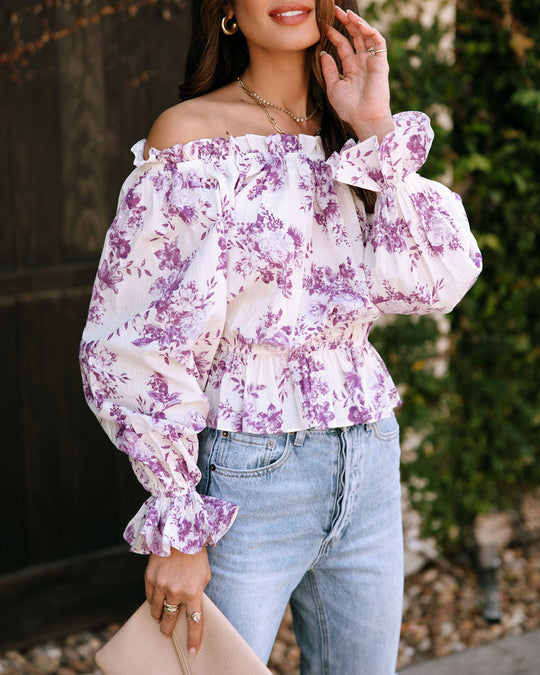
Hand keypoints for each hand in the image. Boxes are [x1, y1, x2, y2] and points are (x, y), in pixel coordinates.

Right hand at [145, 546, 210, 656]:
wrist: (179, 534)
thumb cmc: (196, 556)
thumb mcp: (204, 575)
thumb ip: (198, 593)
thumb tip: (191, 608)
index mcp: (193, 592)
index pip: (194, 623)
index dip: (193, 639)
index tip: (192, 652)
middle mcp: (176, 592)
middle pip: (170, 621)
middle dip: (168, 630)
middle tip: (167, 633)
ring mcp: (161, 585)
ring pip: (156, 612)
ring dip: (159, 616)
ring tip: (160, 618)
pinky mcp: (150, 579)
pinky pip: (149, 598)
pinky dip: (153, 602)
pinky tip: (156, 601)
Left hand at [321, 6, 393, 141]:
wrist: (364, 119)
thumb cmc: (349, 108)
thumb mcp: (333, 87)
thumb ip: (329, 70)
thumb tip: (323, 52)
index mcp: (351, 69)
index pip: (343, 46)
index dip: (335, 35)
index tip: (324, 26)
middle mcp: (362, 63)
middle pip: (354, 37)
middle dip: (345, 23)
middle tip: (335, 10)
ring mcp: (372, 61)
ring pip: (366, 36)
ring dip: (357, 23)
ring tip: (346, 13)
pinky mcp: (381, 62)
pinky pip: (377, 41)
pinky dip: (369, 31)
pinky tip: (359, 24)